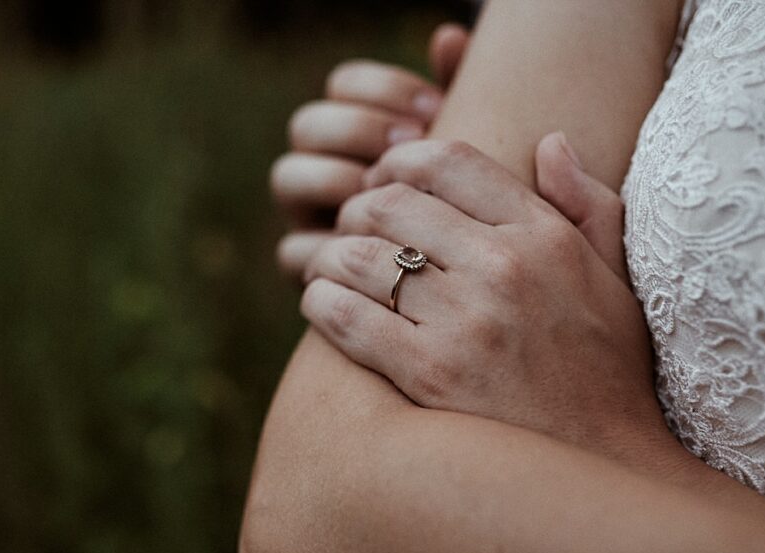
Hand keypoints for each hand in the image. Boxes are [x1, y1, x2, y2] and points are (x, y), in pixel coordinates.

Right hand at [272, 24, 469, 277]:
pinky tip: (374, 252)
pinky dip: (325, 246)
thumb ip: (464, 98)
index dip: (381, 88)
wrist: (469, 305)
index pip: (345, 84)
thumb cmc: (475, 225)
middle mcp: (327, 168)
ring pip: (289, 177)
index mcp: (362, 132)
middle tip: (410, 146)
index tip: (434, 108)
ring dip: (335, 178)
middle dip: (358, 129)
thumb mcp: (474, 163)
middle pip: (308, 124)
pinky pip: (293, 249)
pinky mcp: (310, 271)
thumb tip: (447, 36)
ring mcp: (312, 218)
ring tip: (389, 198)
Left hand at [299, 134, 665, 453]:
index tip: (382, 180)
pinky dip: (320, 301)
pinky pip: (346, 316)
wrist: (602, 465)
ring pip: (358, 255)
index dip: (398, 162)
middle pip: (390, 203)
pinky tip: (320, 304)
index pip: (448, 161)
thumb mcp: (617, 279)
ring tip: (327, 268)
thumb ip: (588, 204)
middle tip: (348, 230)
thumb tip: (548, 142)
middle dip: (355, 210)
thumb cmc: (607, 371)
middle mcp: (504, 267)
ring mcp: (465, 321)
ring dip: (328, 255)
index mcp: (544, 235)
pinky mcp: (430, 373)